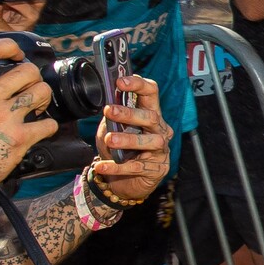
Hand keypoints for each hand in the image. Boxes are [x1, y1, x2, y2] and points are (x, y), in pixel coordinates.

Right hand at [0, 38, 59, 188]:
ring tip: (34, 106)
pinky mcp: (18, 139)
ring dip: (42, 98)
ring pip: (42, 92)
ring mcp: (3, 117)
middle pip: (27, 70)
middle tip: (28, 88)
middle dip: (33, 78)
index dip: (8, 46)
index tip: (16, 54)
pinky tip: (38, 129)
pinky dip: (47, 126)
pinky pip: (48, 124)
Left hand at [90, 74, 171, 205]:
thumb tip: (105, 102)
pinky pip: (138, 167)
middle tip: (110, 110)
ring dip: (129, 139)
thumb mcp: (111, 130)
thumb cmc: (119, 152)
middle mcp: (160, 130)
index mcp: (150, 114)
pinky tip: (102, 165)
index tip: (121, 82)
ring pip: (150, 142)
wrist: (124, 182)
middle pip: (152, 117)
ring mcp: (161, 151)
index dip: (138, 85)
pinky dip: (118, 167)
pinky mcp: (157, 169)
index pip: (151, 93)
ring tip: (110, 140)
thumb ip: (111, 118)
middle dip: (130, 113)